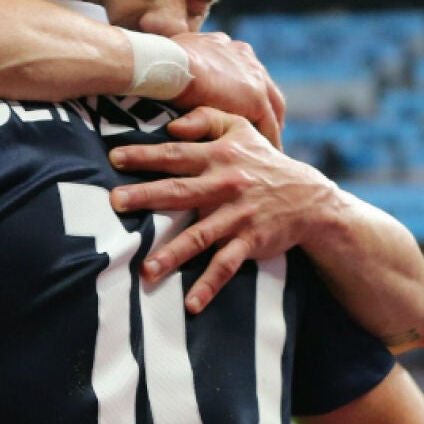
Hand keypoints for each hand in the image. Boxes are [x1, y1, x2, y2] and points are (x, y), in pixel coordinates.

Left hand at [109, 107, 339, 310]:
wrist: (309, 198)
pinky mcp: (250, 242)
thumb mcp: (240, 129)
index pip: (175, 154)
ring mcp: (237, 216)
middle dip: (146, 197)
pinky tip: (191, 304)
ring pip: (200, 236)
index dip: (145, 155)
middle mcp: (224, 185)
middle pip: (180, 191)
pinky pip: (226, 265)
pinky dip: (210, 285)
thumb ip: (206, 119)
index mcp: (218, 156)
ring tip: (146, 271)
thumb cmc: (263, 161)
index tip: (114, 158)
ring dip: (172, 254)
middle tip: (115, 202)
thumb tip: (171, 125)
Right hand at [171, 32, 285, 147]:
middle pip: (265, 88)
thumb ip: (181, 65)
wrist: (166, 64)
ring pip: (272, 107)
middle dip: (265, 109)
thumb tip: (165, 74)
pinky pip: (269, 125)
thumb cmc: (159, 62)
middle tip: (261, 132)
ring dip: (270, 127)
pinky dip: (269, 141)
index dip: (244, 91)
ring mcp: (254, 76)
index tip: (241, 107)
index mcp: (226, 46)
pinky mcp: (255, 97)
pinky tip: (263, 156)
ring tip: (265, 150)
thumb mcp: (172, 57)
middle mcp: (245, 57)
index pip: (244, 72)